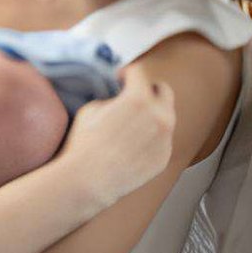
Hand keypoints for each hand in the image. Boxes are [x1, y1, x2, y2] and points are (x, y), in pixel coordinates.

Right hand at [60, 65, 176, 207]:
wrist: (90, 179)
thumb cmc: (86, 143)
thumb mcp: (92, 108)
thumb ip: (113, 98)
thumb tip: (120, 98)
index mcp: (139, 99)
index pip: (139, 73)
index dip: (126, 73)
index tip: (119, 79)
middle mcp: (159, 116)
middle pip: (163, 90)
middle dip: (148, 88)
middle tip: (133, 95)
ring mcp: (165, 139)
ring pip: (166, 116)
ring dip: (152, 113)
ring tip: (132, 122)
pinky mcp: (164, 157)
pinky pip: (162, 139)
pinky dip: (151, 136)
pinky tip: (132, 144)